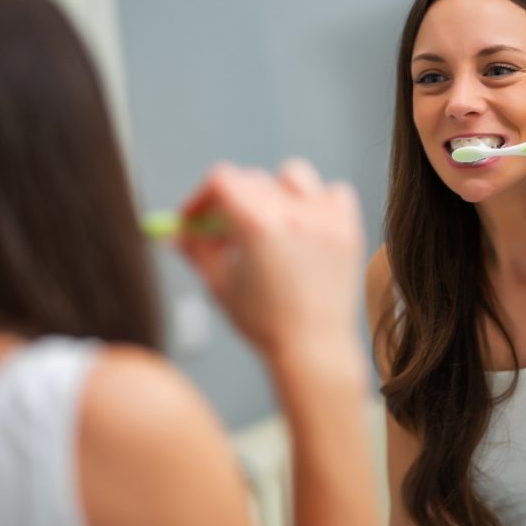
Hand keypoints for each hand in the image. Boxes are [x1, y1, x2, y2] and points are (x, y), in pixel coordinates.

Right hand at [176, 159, 365, 363]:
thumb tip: (178, 233)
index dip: (201, 197)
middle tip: (224, 233)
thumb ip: (196, 250)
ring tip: (270, 227)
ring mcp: (325, 218)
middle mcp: (294, 212)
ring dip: (275, 193)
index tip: (196, 218)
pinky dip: (318, 202)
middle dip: (231, 203)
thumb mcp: (220, 284)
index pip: (222, 180)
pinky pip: (333, 193)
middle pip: (252, 180)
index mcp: (258, 223)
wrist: (314, 348)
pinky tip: (306, 227)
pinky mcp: (348, 228)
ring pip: (293, 176)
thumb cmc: (266, 324)